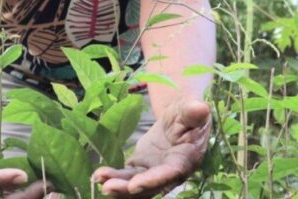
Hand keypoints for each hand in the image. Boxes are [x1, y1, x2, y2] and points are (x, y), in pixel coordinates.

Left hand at [92, 99, 210, 197]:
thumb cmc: (189, 112)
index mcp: (184, 160)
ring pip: (135, 183)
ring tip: (98, 179)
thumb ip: (193, 112)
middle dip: (127, 189)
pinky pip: (127, 175)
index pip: (168, 174)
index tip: (134, 185)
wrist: (181, 116)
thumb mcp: (192, 109)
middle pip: (149, 186)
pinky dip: (113, 176)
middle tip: (108, 188)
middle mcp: (169, 172)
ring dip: (117, 184)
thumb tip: (200, 107)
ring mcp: (154, 171)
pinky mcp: (142, 167)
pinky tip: (98, 175)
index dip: (152, 181)